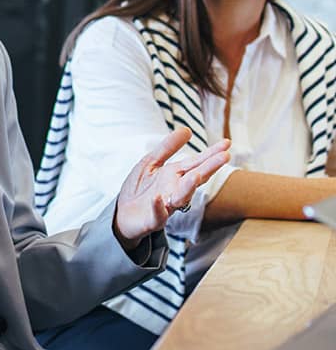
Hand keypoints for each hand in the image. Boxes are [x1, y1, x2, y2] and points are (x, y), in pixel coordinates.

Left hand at [113, 127, 230, 246]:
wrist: (122, 216)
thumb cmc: (139, 189)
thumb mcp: (151, 163)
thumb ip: (168, 148)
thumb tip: (187, 129)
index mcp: (176, 176)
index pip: (197, 163)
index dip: (212, 153)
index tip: (227, 142)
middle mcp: (175, 190)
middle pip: (196, 178)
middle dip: (210, 168)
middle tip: (225, 156)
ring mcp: (166, 206)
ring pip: (181, 197)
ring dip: (189, 187)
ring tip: (197, 176)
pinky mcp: (153, 220)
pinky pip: (157, 214)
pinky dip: (158, 207)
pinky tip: (158, 198)